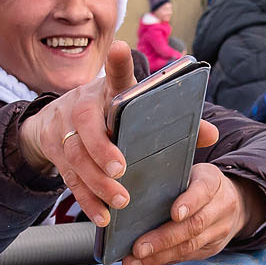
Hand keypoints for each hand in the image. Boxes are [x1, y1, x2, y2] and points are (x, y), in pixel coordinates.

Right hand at [17, 42, 158, 224]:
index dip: (117, 62)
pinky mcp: (57, 154)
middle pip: (86, 124)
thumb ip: (173, 120)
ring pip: (75, 156)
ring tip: (120, 200)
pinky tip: (103, 216)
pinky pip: (70, 180)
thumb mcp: (133, 110)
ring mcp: (64, 130)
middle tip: (122, 170)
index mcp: (108, 91)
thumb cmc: (108, 114)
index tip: (121, 48)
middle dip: (102, 148)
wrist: (54, 120)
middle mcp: (82, 106)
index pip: (114, 74)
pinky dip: (87, 199)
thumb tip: (211, 134)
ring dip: (97, 181)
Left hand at [125, 163, 264, 264]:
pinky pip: (186, 256)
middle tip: (139, 247)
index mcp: (213, 181)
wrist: (235, 202)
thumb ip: (172, 176)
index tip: (174, 213)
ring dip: (158, 256)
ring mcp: (218, 231)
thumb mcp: (192, 171)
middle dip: (164, 238)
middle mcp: (221, 207)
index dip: (189, 203)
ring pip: (189, 246)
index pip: (203, 190)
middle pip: (194, 225)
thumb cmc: (199, 183)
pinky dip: (161, 260)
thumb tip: (130, 186)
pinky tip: (141, 263)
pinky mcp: (211, 248)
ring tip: (133, 260)